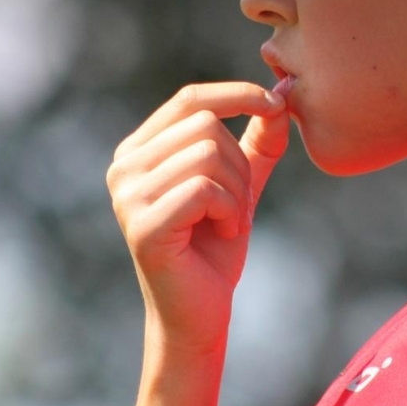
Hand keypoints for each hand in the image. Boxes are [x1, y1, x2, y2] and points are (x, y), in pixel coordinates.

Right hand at [106, 81, 290, 354]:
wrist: (199, 312)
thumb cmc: (214, 247)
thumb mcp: (240, 183)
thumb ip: (257, 141)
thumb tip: (282, 94)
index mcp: (138, 150)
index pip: (189, 99)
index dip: (237, 94)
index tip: (277, 103)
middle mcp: (124, 167)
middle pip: (205, 125)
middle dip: (240, 164)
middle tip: (239, 204)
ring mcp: (127, 196)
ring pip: (208, 155)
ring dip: (238, 192)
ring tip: (230, 222)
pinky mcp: (144, 226)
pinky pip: (205, 190)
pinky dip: (231, 211)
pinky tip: (225, 234)